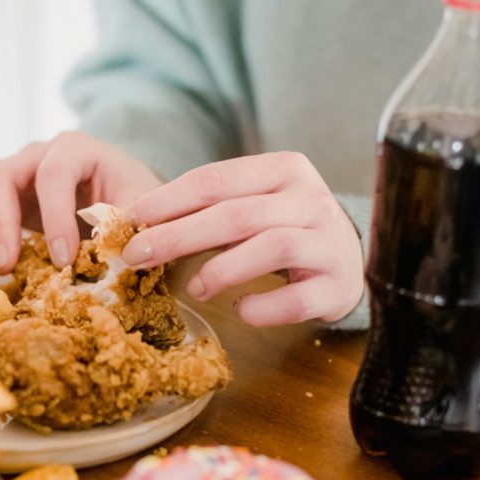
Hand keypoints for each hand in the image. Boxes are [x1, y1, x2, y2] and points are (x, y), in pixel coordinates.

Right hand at [0, 131, 160, 273]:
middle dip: (2, 221)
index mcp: (77, 150)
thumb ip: (130, 228)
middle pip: (3, 172)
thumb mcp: (145, 214)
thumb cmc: (141, 207)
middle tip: (9, 265)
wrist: (136, 202)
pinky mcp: (0, 191)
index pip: (55, 174)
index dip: (56, 216)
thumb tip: (116, 253)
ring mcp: (15, 170)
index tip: (63, 260)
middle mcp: (39, 154)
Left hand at [123, 152, 363, 326]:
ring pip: (271, 247)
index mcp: (283, 169)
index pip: (216, 179)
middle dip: (179, 236)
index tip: (129, 220)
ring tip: (195, 288)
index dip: (168, 200)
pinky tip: (241, 310)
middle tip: (137, 256)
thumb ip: (206, 210)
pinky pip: (297, 299)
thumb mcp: (251, 207)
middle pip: (236, 214)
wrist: (349, 262)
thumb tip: (135, 225)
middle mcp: (310, 199)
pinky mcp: (337, 284)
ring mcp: (329, 242)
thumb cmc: (284, 231)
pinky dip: (263, 307)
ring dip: (223, 270)